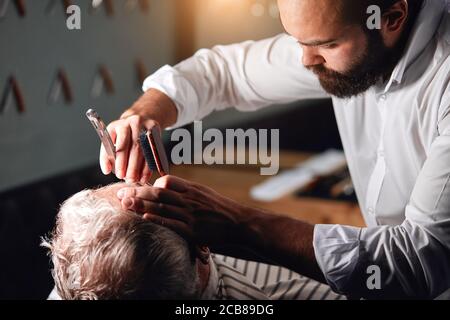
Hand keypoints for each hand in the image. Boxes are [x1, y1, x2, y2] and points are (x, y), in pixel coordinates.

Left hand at [100, 114, 159, 183]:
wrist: (140, 118)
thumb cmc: (124, 134)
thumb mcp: (113, 140)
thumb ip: (108, 155)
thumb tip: (107, 170)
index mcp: (117, 125)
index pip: (120, 144)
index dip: (120, 161)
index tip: (119, 174)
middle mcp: (132, 122)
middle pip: (135, 147)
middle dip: (132, 166)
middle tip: (130, 179)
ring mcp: (145, 125)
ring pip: (146, 149)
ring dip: (142, 168)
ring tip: (137, 179)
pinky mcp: (155, 130)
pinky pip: (154, 150)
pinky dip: (150, 165)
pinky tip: (146, 175)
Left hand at [116, 175, 250, 245]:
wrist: (240, 223)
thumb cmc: (222, 209)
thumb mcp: (205, 194)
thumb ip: (187, 192)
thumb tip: (169, 189)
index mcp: (192, 189)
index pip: (167, 180)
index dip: (150, 183)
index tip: (136, 186)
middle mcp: (189, 199)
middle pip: (159, 192)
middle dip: (137, 192)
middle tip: (120, 192)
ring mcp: (190, 215)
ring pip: (161, 206)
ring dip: (141, 204)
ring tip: (124, 203)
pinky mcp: (193, 230)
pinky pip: (171, 223)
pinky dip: (156, 218)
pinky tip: (144, 216)